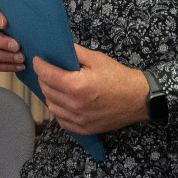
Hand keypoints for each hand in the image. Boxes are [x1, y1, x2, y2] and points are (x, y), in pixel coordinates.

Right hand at [0, 7, 23, 72]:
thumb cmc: (4, 18)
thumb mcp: (4, 11)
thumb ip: (9, 13)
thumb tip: (22, 20)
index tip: (5, 23)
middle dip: (2, 43)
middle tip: (17, 46)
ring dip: (6, 57)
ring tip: (21, 58)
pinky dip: (6, 67)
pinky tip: (19, 66)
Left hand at [32, 46, 149, 133]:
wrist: (139, 99)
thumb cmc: (119, 78)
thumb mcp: (97, 59)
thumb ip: (75, 53)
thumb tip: (58, 49)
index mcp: (77, 86)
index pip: (47, 75)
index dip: (40, 65)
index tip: (38, 60)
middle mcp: (75, 105)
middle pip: (47, 90)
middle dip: (44, 78)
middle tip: (48, 71)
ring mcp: (78, 119)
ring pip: (51, 106)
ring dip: (50, 94)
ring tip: (56, 85)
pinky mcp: (83, 128)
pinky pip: (61, 119)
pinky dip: (59, 109)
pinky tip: (64, 101)